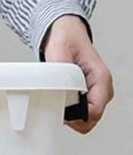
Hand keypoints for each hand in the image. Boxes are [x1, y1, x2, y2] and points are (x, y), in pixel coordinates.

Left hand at [42, 15, 113, 133]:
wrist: (66, 34)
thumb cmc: (67, 39)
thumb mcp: (60, 49)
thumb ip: (60, 68)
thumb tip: (56, 85)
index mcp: (101, 78)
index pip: (94, 111)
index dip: (75, 117)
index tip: (59, 110)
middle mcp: (101, 89)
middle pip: (89, 120)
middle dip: (71, 118)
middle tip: (55, 104)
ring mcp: (94, 93)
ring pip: (83, 120)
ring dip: (67, 115)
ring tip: (55, 98)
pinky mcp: (85, 95)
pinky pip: (77, 113)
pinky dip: (65, 111)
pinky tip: (56, 99)